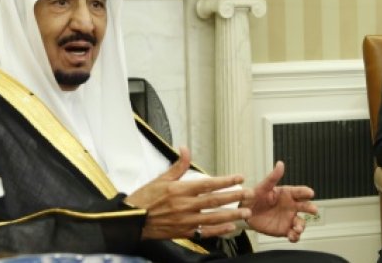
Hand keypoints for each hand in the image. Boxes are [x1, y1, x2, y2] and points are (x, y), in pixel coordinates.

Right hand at [124, 147, 252, 239]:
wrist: (132, 220)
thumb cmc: (145, 199)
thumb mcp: (161, 178)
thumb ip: (178, 165)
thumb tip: (185, 149)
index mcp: (180, 190)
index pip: (209, 183)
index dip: (226, 180)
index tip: (239, 177)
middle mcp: (185, 205)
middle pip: (215, 200)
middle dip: (234, 197)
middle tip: (249, 194)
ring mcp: (185, 220)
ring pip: (213, 217)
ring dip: (231, 215)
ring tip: (245, 213)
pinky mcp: (184, 232)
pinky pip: (205, 232)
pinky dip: (218, 230)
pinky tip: (230, 227)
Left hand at [241, 161, 318, 242]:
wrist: (246, 213)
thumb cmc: (254, 197)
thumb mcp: (262, 186)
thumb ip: (272, 177)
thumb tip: (280, 164)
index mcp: (287, 194)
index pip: (299, 192)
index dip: (305, 192)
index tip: (310, 193)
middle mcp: (291, 206)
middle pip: (305, 207)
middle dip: (310, 208)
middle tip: (313, 209)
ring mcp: (289, 218)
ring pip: (300, 222)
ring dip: (301, 226)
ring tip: (297, 228)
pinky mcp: (284, 230)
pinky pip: (293, 235)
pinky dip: (295, 236)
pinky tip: (293, 236)